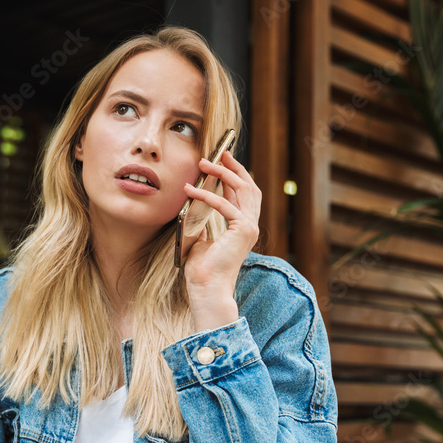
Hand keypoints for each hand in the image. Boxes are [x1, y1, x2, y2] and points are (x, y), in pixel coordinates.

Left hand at [181, 150, 261, 330]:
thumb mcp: (201, 239)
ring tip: (205, 163)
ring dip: (222, 173)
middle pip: (249, 186)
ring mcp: (249, 227)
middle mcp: (251, 225)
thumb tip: (195, 207)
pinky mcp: (243, 230)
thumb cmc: (202, 269)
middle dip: (234, 167)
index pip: (244, 194)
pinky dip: (206, 195)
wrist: (207, 288)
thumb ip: (203, 223)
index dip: (235, 175)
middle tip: (219, 153)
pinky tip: (191, 189)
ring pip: (242, 189)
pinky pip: (224, 205)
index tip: (223, 160)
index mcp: (243, 227)